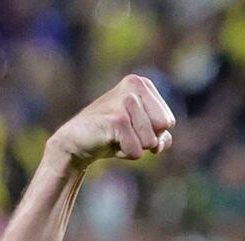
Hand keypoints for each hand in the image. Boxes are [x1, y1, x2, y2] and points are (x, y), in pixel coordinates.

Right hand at [49, 75, 175, 168]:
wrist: (76, 141)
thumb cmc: (112, 135)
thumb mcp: (141, 132)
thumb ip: (161, 135)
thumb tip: (162, 141)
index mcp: (142, 84)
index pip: (168, 121)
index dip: (153, 133)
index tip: (132, 127)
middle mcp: (134, 86)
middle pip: (163, 128)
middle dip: (146, 139)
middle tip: (124, 133)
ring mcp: (125, 101)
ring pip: (151, 141)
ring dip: (135, 147)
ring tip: (116, 137)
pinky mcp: (116, 120)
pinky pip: (137, 151)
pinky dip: (125, 153)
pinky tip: (109, 142)